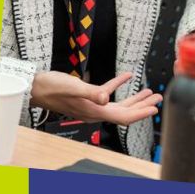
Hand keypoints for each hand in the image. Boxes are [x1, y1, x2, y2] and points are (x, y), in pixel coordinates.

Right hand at [30, 71, 161, 125]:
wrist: (35, 86)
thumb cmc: (52, 88)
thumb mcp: (73, 88)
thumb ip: (91, 93)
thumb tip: (106, 98)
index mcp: (95, 111)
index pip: (123, 116)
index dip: (140, 113)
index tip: (154, 109)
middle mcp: (96, 111)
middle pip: (125, 112)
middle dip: (143, 106)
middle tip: (158, 99)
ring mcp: (92, 105)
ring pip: (119, 104)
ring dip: (135, 98)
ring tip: (149, 91)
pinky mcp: (88, 97)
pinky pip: (108, 92)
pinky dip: (119, 85)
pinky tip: (127, 77)